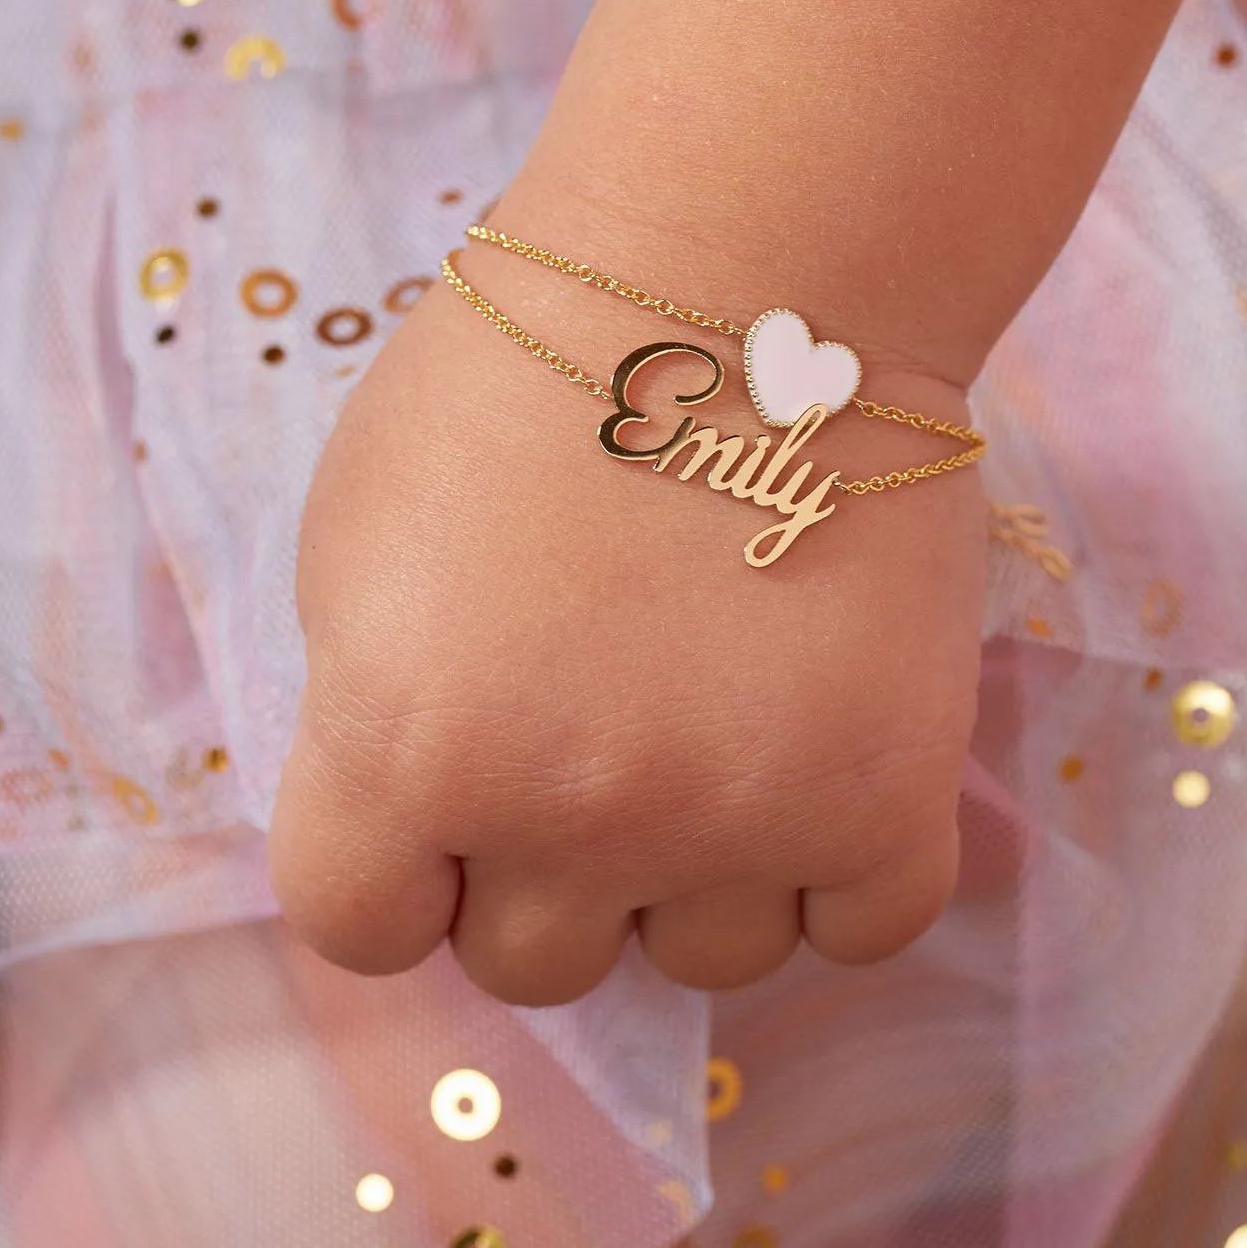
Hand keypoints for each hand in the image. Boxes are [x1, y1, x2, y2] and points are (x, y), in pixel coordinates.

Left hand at [267, 237, 987, 1005]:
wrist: (755, 282)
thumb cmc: (535, 380)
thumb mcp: (364, 540)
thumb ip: (371, 718)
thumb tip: (428, 827)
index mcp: (406, 746)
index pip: (360, 932)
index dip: (401, 873)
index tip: (455, 798)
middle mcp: (567, 817)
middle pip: (536, 965)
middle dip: (552, 871)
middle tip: (605, 737)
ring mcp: (737, 821)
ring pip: (703, 962)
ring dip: (702, 874)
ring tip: (730, 729)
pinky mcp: (886, 801)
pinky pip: (860, 931)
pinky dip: (839, 873)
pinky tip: (826, 773)